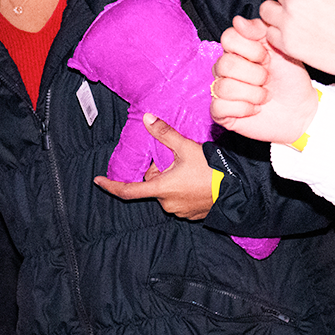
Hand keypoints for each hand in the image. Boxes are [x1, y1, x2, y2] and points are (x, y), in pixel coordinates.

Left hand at [93, 114, 216, 220]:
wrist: (237, 190)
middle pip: (153, 184)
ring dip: (171, 181)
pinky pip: (177, 200)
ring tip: (191, 170)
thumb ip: (164, 133)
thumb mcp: (186, 147)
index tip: (97, 182)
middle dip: (160, 172)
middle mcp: (166, 203)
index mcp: (161, 188)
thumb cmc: (211, 169)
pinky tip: (196, 181)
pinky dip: (181, 190)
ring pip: (165, 192)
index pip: (128, 190)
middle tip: (177, 160)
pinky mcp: (190, 215)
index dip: (110, 186)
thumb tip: (146, 118)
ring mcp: (178, 211)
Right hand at [211, 17, 319, 143]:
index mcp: (237, 50)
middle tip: (268, 79)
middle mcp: (225, 68)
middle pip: (225, 64)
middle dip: (255, 74)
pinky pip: (219, 107)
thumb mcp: (280, 48)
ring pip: (224, 87)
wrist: (301, 109)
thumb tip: (237, 21)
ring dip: (253, 94)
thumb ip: (260, 30)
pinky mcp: (220, 113)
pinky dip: (243, 109)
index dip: (251, 49)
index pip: (228, 38)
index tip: (267, 58)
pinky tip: (255, 109)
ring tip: (265, 96)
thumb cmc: (290, 78)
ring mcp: (220, 90)